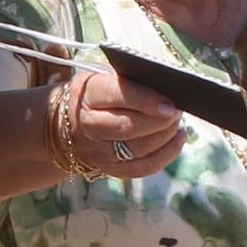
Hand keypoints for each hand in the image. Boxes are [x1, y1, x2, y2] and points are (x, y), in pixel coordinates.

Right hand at [60, 63, 184, 178]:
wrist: (68, 122)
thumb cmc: (98, 93)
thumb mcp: (104, 77)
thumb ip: (130, 80)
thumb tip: (168, 86)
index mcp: (87, 94)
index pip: (117, 96)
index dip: (146, 101)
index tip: (170, 104)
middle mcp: (88, 126)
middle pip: (127, 128)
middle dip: (159, 121)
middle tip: (177, 111)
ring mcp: (97, 151)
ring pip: (137, 150)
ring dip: (164, 136)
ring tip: (176, 122)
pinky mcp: (109, 169)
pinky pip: (143, 168)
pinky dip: (166, 155)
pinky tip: (178, 139)